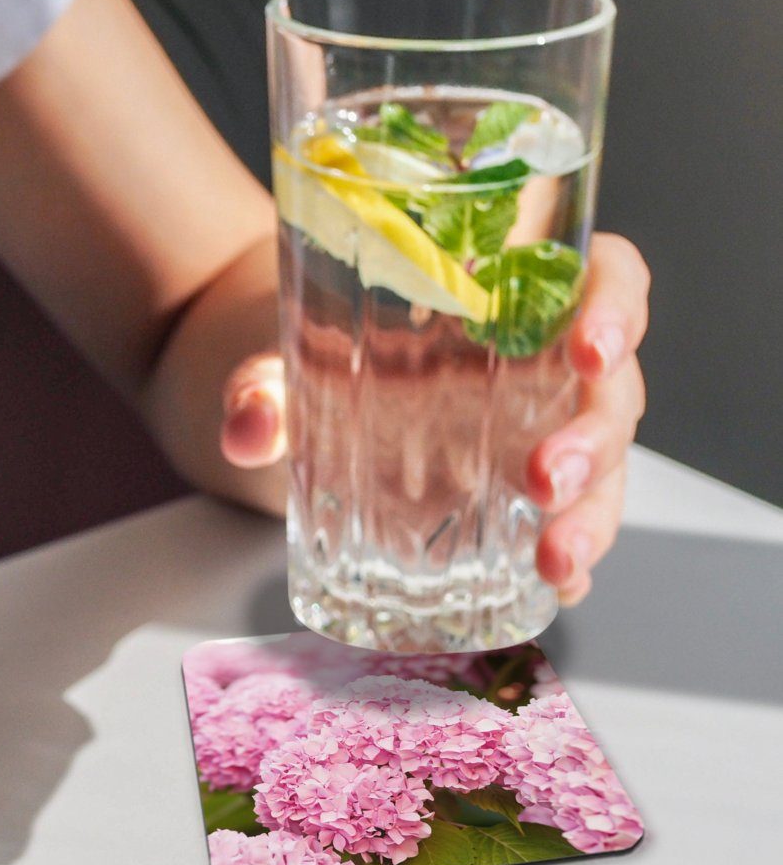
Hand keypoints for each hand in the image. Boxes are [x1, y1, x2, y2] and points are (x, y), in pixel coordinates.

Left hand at [219, 232, 648, 605]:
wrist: (288, 389)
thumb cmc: (311, 346)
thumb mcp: (282, 354)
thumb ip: (261, 384)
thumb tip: (246, 428)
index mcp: (507, 296)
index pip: (604, 276)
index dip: (617, 305)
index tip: (590, 346)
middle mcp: (539, 364)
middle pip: (610, 389)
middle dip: (594, 440)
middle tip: (547, 480)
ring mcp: (534, 433)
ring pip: (603, 467)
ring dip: (592, 516)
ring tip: (556, 562)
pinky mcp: (515, 495)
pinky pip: (565, 522)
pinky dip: (573, 558)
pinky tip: (558, 589)